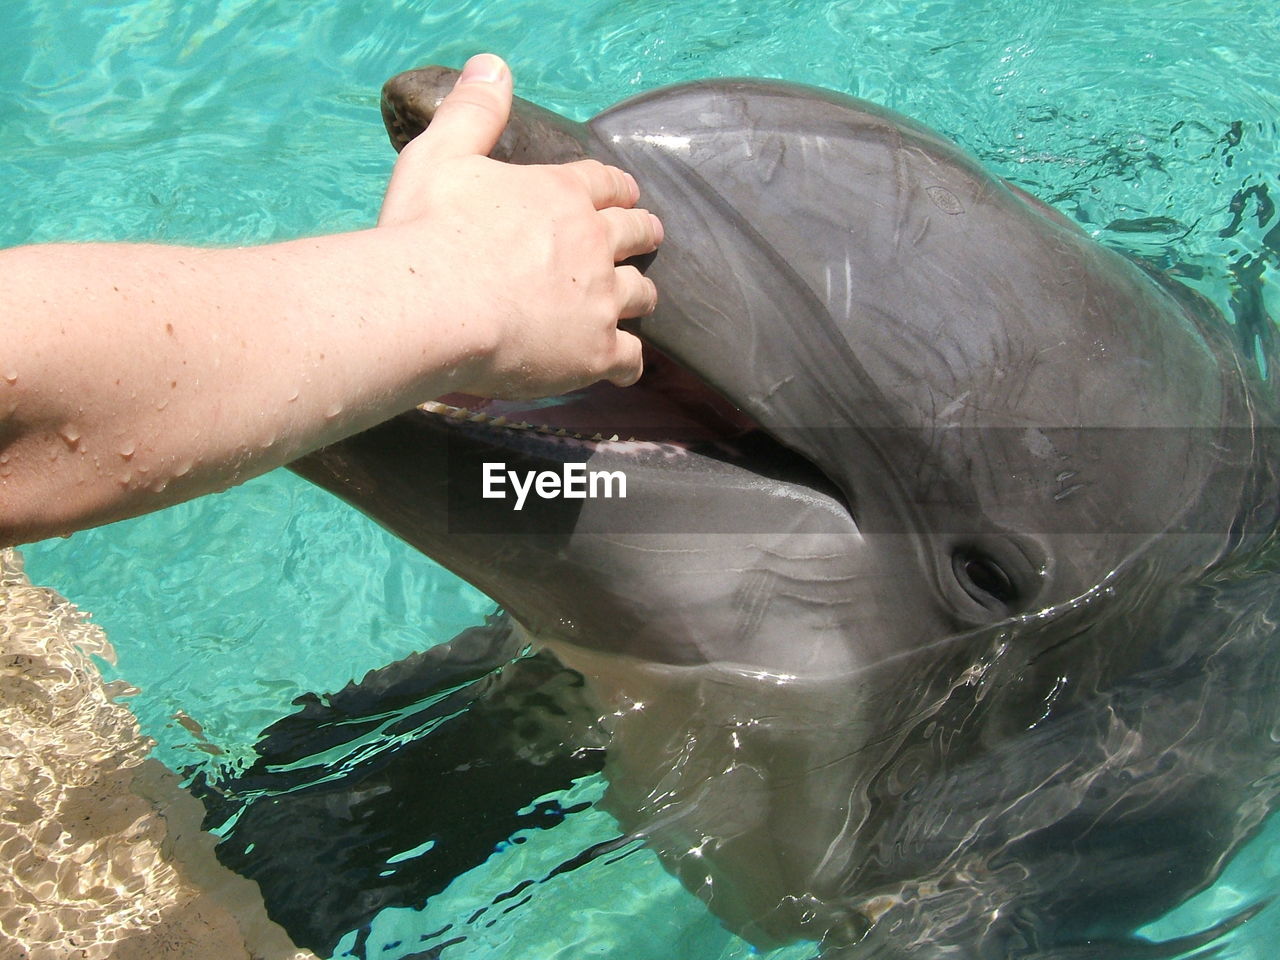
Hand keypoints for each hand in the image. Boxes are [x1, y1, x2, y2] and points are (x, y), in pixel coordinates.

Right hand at [377, 54, 661, 397]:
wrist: (434, 307)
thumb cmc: (430, 231)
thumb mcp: (441, 155)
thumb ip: (474, 111)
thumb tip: (493, 64)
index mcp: (561, 194)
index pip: (604, 183)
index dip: (616, 188)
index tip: (625, 194)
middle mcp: (593, 244)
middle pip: (636, 234)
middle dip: (643, 233)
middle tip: (647, 236)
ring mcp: (601, 301)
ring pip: (642, 294)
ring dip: (640, 294)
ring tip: (636, 299)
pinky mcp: (597, 353)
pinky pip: (632, 359)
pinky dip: (628, 361)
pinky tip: (622, 364)